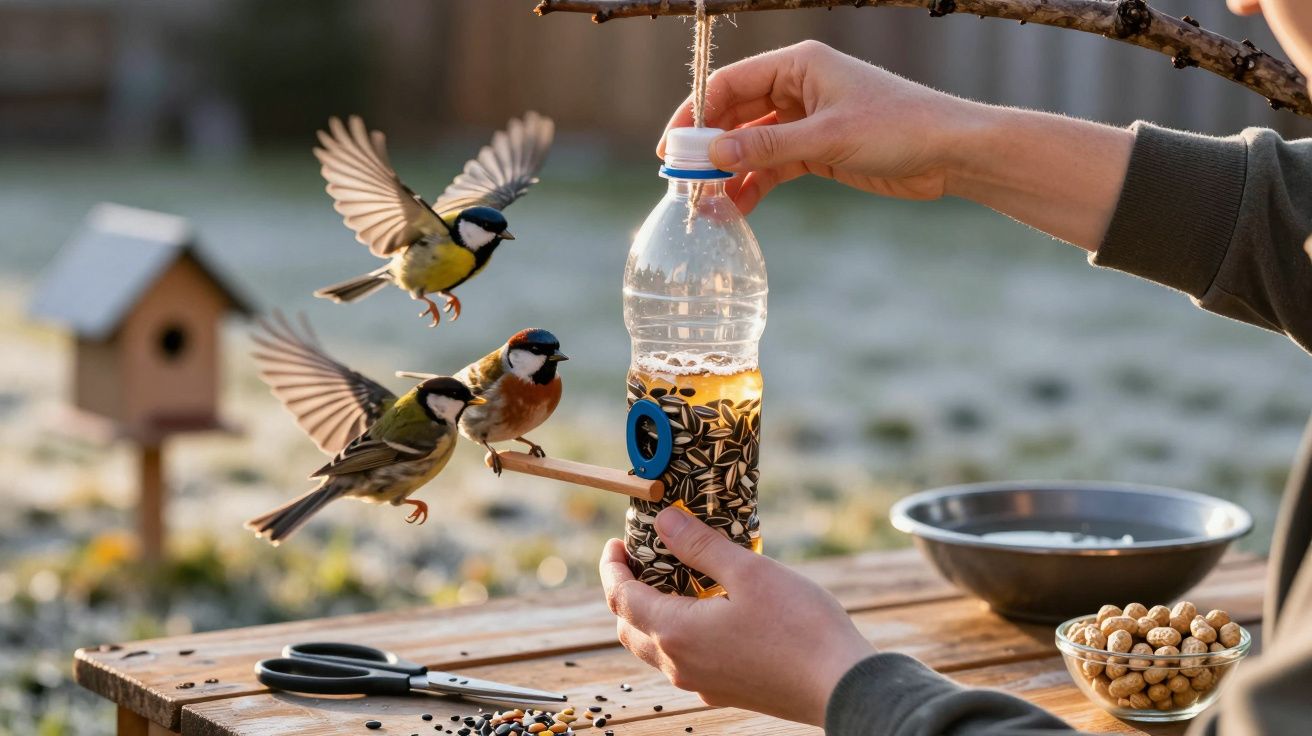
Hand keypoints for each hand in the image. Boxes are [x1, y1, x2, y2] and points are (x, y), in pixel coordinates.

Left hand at [599, 507, 874, 725]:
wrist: (842, 686)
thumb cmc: (800, 626)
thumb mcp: (748, 571)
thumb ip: (699, 545)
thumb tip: (662, 521)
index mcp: (676, 633)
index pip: (620, 599)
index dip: (612, 567)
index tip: (616, 542)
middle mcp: (680, 665)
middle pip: (629, 627)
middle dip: (625, 591)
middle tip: (638, 558)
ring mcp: (702, 683)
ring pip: (655, 648)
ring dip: (650, 613)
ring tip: (671, 579)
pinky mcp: (725, 691)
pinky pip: (683, 661)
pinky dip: (677, 632)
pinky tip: (706, 610)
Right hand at [660, 39, 981, 213]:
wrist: (951, 153)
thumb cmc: (899, 127)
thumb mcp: (828, 138)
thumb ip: (768, 148)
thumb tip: (715, 156)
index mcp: (799, 65)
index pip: (730, 83)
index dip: (696, 114)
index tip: (673, 149)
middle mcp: (798, 88)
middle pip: (736, 116)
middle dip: (710, 149)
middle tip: (683, 183)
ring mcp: (807, 121)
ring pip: (753, 146)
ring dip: (731, 173)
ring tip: (708, 206)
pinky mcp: (819, 151)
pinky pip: (774, 167)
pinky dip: (755, 186)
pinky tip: (737, 209)